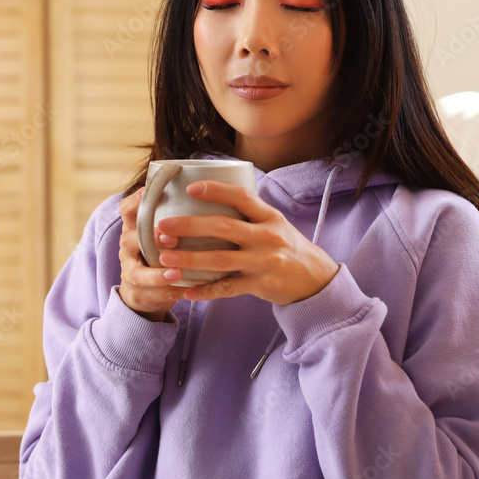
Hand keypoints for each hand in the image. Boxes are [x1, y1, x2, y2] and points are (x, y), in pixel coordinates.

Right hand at [117, 187, 186, 321]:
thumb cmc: (164, 252)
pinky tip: (184, 291)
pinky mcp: (137, 293)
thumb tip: (217, 190)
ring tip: (176, 272)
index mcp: (136, 228)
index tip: (151, 191)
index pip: (128, 208)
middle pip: (128, 239)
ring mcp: (130, 271)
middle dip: (150, 238)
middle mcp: (129, 248)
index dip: (137, 199)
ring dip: (157, 273)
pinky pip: (150, 294)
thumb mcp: (166, 232)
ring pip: (136, 272)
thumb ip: (181, 216)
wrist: (147, 291)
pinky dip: (167, 293)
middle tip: (171, 238)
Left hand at [155, 181, 339, 305]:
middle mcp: (267, 237)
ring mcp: (263, 262)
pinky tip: (186, 291)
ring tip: (164, 258)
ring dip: (190, 259)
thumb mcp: (276, 223)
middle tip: (162, 226)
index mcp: (269, 217)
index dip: (216, 190)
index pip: (241, 197)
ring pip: (221, 260)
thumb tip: (212, 196)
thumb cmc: (288, 247)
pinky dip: (206, 291)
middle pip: (223, 227)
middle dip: (190, 226)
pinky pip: (228, 289)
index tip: (191, 188)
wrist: (316, 279)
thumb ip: (250, 213)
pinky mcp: (261, 285)